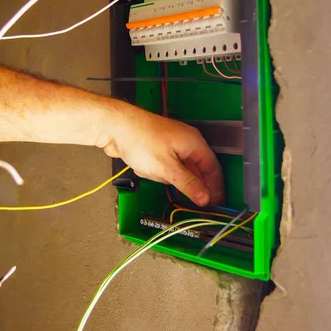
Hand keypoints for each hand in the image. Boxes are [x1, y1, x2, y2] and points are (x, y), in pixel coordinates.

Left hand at [101, 102, 223, 206]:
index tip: (216, 204)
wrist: (114, 126)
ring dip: (169, 177)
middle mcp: (187, 142)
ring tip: (155, 175)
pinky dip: (160, 172)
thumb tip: (205, 198)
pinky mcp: (160, 147)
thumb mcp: (166, 168)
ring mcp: (173, 144)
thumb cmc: (140, 139)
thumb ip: (188, 184)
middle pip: (198, 169)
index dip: (215, 188)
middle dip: (191, 184)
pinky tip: (148, 170)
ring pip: (181, 169)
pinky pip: (167, 165)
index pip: (213, 169)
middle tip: (190, 202)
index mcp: (194, 143)